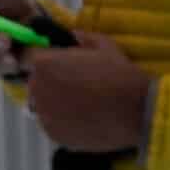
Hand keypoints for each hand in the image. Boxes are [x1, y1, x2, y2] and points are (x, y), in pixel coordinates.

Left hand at [25, 32, 152, 152]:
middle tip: (77, 85)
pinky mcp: (54, 134)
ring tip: (83, 104)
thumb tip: (73, 35)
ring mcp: (44, 115)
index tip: (62, 65)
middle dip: (51, 81)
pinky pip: (53, 124)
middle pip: (36, 83)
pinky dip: (64, 122)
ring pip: (43, 105)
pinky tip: (84, 119)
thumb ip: (83, 38)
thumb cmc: (120, 74)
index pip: (32, 58)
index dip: (47, 60)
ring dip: (56, 103)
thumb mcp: (104, 46)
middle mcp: (37, 89)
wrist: (137, 111)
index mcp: (44, 64)